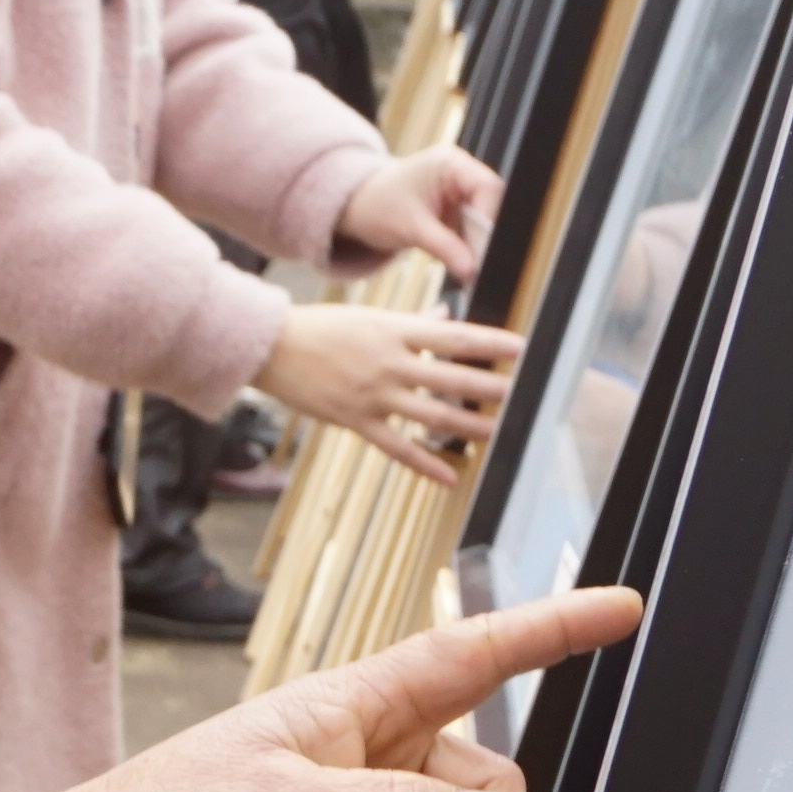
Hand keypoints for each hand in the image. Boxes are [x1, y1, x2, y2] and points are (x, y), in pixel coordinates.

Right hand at [257, 305, 520, 485]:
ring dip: (471, 425)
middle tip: (519, 394)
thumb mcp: (368, 315)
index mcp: (394, 331)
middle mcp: (389, 363)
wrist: (271, 348)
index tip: (521, 348)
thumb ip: (411, 322)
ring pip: (433, 415)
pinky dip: (426, 464)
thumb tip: (446, 315)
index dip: (491, 343)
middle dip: (491, 387)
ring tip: (499, 430)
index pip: (455, 337)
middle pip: (453, 378)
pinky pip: (398, 447)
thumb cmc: (319, 327)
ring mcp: (374, 395)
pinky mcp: (356, 421)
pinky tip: (450, 476)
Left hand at [337, 146, 501, 277]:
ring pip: (486, 220)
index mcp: (450, 163)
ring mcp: (461, 193)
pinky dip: (470, 249)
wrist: (358, 208)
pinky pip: (474, 231)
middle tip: (484, 266)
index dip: (491, 218)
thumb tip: (472, 270)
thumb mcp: (409, 227)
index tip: (487, 248)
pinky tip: (466, 266)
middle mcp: (461, 174)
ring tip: (475, 270)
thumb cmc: (378, 206)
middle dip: (488, 235)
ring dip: (480, 245)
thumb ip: (443, 247)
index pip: (486, 187)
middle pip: (492, 203)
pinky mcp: (458, 212)